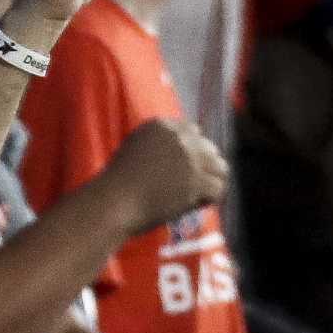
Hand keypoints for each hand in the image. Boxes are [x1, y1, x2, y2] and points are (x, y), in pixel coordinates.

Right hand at [97, 119, 227, 235]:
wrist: (112, 202)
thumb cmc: (114, 184)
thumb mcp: (132, 151)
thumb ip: (156, 146)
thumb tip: (178, 159)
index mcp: (162, 126)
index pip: (193, 131)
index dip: (190, 152)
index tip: (180, 169)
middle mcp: (181, 137)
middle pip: (210, 149)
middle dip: (203, 167)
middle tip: (189, 186)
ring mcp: (192, 159)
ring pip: (220, 169)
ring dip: (210, 183)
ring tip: (195, 197)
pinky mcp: (198, 181)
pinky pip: (218, 190)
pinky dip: (208, 201)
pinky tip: (193, 206)